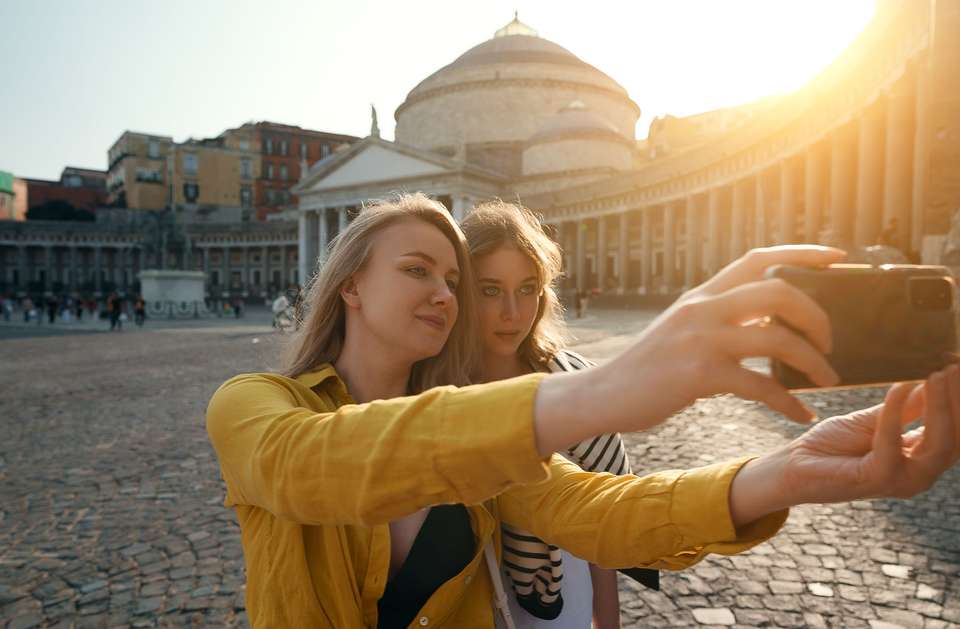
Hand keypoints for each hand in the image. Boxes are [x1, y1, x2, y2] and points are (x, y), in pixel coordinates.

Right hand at [535, 245, 846, 454]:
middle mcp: (702, 309)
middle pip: (779, 292)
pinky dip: (789, 403)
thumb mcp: (682, 328)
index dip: (803, 254)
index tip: (839, 259)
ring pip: (777, 339)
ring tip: (827, 380)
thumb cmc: (648, 368)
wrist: (603, 394)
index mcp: (702, 295)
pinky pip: (761, 387)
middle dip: (817, 316)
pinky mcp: (699, 375)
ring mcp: (700, 340)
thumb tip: (768, 322)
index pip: (759, 258)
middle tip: (828, 343)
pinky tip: (801, 415)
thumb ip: (719, 318)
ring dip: (813, 362)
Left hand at [783, 365, 959, 503]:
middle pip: (957, 438)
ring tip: (938, 373)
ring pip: (939, 444)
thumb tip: (935, 379)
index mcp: (922, 460)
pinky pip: (893, 443)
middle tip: (958, 365)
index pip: (956, 430)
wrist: (794, 466)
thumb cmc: (833, 444)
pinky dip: (896, 412)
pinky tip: (898, 387)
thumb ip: (907, 407)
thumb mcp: (875, 418)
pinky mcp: (878, 479)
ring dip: (940, 406)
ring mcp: (902, 481)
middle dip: (959, 400)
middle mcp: (920, 475)